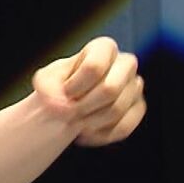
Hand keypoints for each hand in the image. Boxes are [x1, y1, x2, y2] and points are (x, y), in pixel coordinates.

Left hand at [31, 36, 145, 146]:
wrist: (68, 101)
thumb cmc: (58, 84)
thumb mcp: (45, 80)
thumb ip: (46, 88)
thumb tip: (60, 106)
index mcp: (104, 47)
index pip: (94, 67)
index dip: (76, 85)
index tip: (65, 92)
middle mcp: (125, 63)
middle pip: (110, 89)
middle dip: (84, 106)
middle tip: (68, 113)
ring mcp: (135, 86)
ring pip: (117, 110)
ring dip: (89, 122)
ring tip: (73, 122)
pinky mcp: (138, 108)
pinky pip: (124, 127)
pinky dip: (100, 135)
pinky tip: (84, 134)